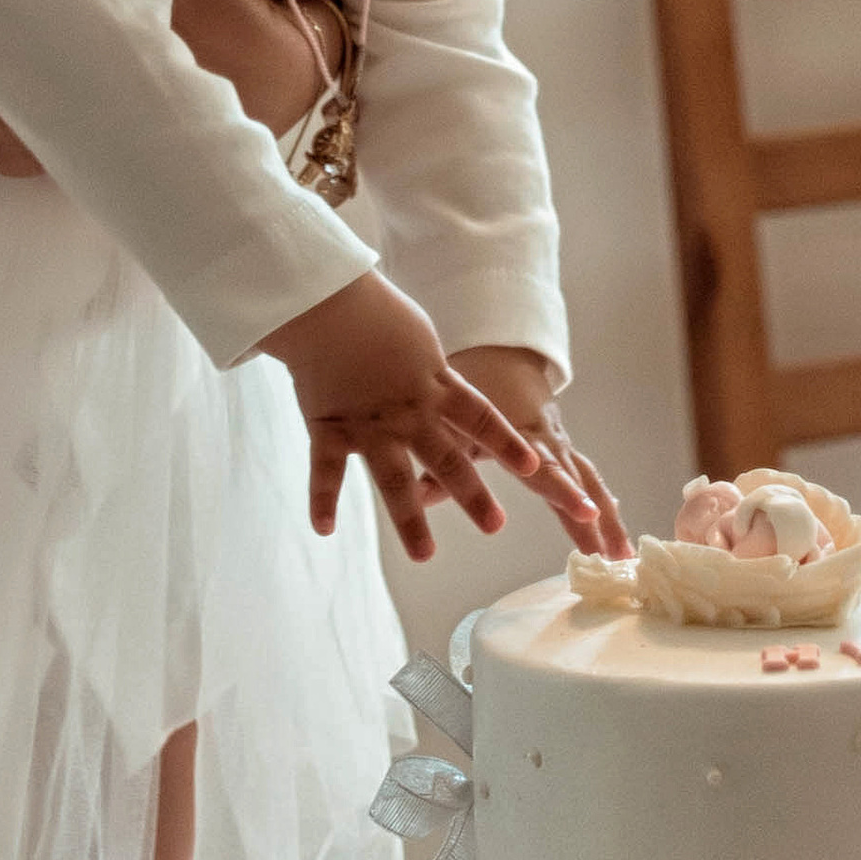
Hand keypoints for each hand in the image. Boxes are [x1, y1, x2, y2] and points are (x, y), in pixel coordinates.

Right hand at [259, 276, 605, 564]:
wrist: (326, 303)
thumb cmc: (378, 317)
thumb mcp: (423, 345)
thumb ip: (440, 381)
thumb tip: (459, 401)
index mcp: (437, 386)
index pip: (482, 419)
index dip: (508, 445)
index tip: (537, 468)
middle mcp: (408, 411)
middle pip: (447, 459)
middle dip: (473, 494)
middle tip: (496, 525)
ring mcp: (369, 423)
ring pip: (393, 479)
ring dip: (410, 520)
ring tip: (426, 556)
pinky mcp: (329, 427)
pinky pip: (326, 470)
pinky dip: (322, 500)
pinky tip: (324, 529)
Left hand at [448, 348, 629, 561]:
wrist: (500, 355)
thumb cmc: (474, 386)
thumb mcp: (452, 420)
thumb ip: (437, 463)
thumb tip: (415, 499)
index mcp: (524, 434)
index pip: (547, 469)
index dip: (566, 493)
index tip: (586, 516)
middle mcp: (550, 440)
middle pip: (580, 482)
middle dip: (600, 518)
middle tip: (617, 556)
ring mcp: (561, 444)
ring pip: (591, 482)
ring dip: (609, 518)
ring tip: (624, 557)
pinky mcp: (564, 448)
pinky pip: (589, 476)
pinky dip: (603, 503)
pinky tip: (615, 531)